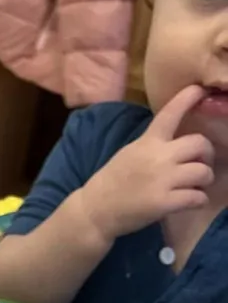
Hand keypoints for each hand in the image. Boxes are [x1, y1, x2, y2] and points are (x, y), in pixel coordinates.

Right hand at [79, 84, 212, 241]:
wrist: (94, 212)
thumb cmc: (111, 183)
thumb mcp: (130, 153)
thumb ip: (152, 145)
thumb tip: (176, 144)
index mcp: (148, 142)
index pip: (171, 112)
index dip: (189, 98)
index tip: (202, 91)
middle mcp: (159, 157)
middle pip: (200, 144)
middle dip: (207, 154)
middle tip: (203, 163)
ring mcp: (162, 180)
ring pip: (203, 172)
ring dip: (205, 179)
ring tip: (198, 186)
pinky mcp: (164, 203)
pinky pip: (196, 198)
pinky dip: (200, 200)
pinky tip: (195, 201)